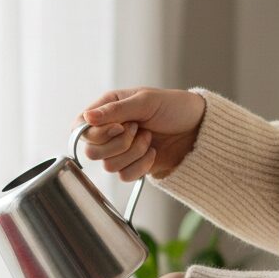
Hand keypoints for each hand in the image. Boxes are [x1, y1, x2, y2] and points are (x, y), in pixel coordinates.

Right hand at [76, 87, 206, 181]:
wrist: (198, 129)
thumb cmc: (174, 107)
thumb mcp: (145, 101)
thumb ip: (114, 110)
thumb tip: (87, 117)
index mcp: (107, 109)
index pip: (80, 128)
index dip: (96, 133)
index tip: (119, 127)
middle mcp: (109, 131)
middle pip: (91, 151)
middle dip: (119, 143)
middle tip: (138, 129)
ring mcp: (119, 151)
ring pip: (108, 166)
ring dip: (134, 153)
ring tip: (149, 138)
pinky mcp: (131, 167)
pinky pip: (124, 176)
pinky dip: (141, 165)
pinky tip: (153, 152)